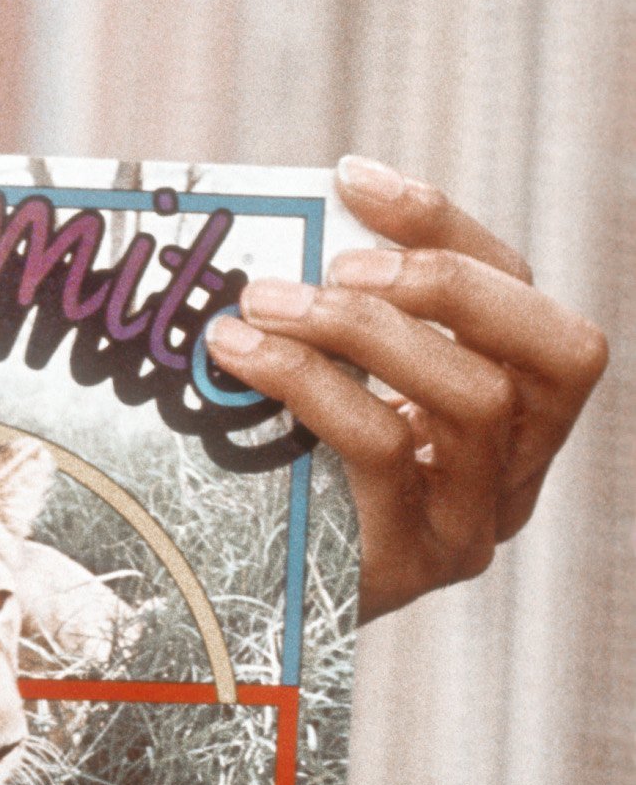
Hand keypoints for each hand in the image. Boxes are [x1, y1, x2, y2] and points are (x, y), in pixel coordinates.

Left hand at [204, 157, 607, 620]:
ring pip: (474, 400)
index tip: (352, 177)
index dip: (448, 226)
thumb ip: (340, 318)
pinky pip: (384, 454)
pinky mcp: (416, 562)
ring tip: (263, 304)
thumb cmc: (278, 475)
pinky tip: (239, 359)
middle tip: (337, 262)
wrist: (229, 608)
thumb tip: (295, 212)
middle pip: (555, 350)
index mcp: (515, 408)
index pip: (523, 296)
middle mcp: (520, 467)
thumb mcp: (328, 384)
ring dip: (366, 331)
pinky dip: (312, 387)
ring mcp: (475, 521)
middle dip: (449, 283)